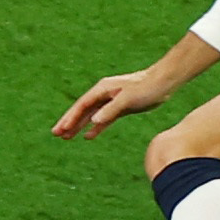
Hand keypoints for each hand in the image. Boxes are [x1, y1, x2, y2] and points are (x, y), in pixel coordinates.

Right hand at [55, 67, 170, 139]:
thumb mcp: (127, 99)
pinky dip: (95, 128)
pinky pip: (103, 119)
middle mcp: (104, 94)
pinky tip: (88, 136)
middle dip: (69, 122)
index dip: (70, 117)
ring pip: (91, 116)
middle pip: (82, 110)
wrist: (164, 82)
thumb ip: (110, 110)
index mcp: (102, 89)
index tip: (60, 129)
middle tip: (56, 134)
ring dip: (79, 126)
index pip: (82, 105)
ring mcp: (111, 101)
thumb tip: (93, 121)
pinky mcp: (120, 107)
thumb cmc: (146, 87)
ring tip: (66, 137)